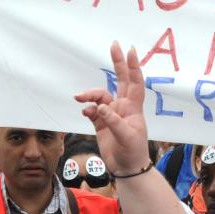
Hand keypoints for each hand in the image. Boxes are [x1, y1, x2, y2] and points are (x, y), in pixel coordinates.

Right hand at [75, 44, 150, 174]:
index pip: (135, 82)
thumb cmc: (133, 152)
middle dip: (117, 63)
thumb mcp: (126, 137)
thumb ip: (113, 121)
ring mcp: (111, 114)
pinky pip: (92, 110)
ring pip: (100, 96)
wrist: (126, 169)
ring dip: (90, 95)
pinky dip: (87, 108)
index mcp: (133, 108)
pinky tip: (84, 112)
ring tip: (79, 98)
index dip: (133, 66)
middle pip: (120, 80)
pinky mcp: (101, 123)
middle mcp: (123, 107)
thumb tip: (100, 107)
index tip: (130, 50)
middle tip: (113, 45)